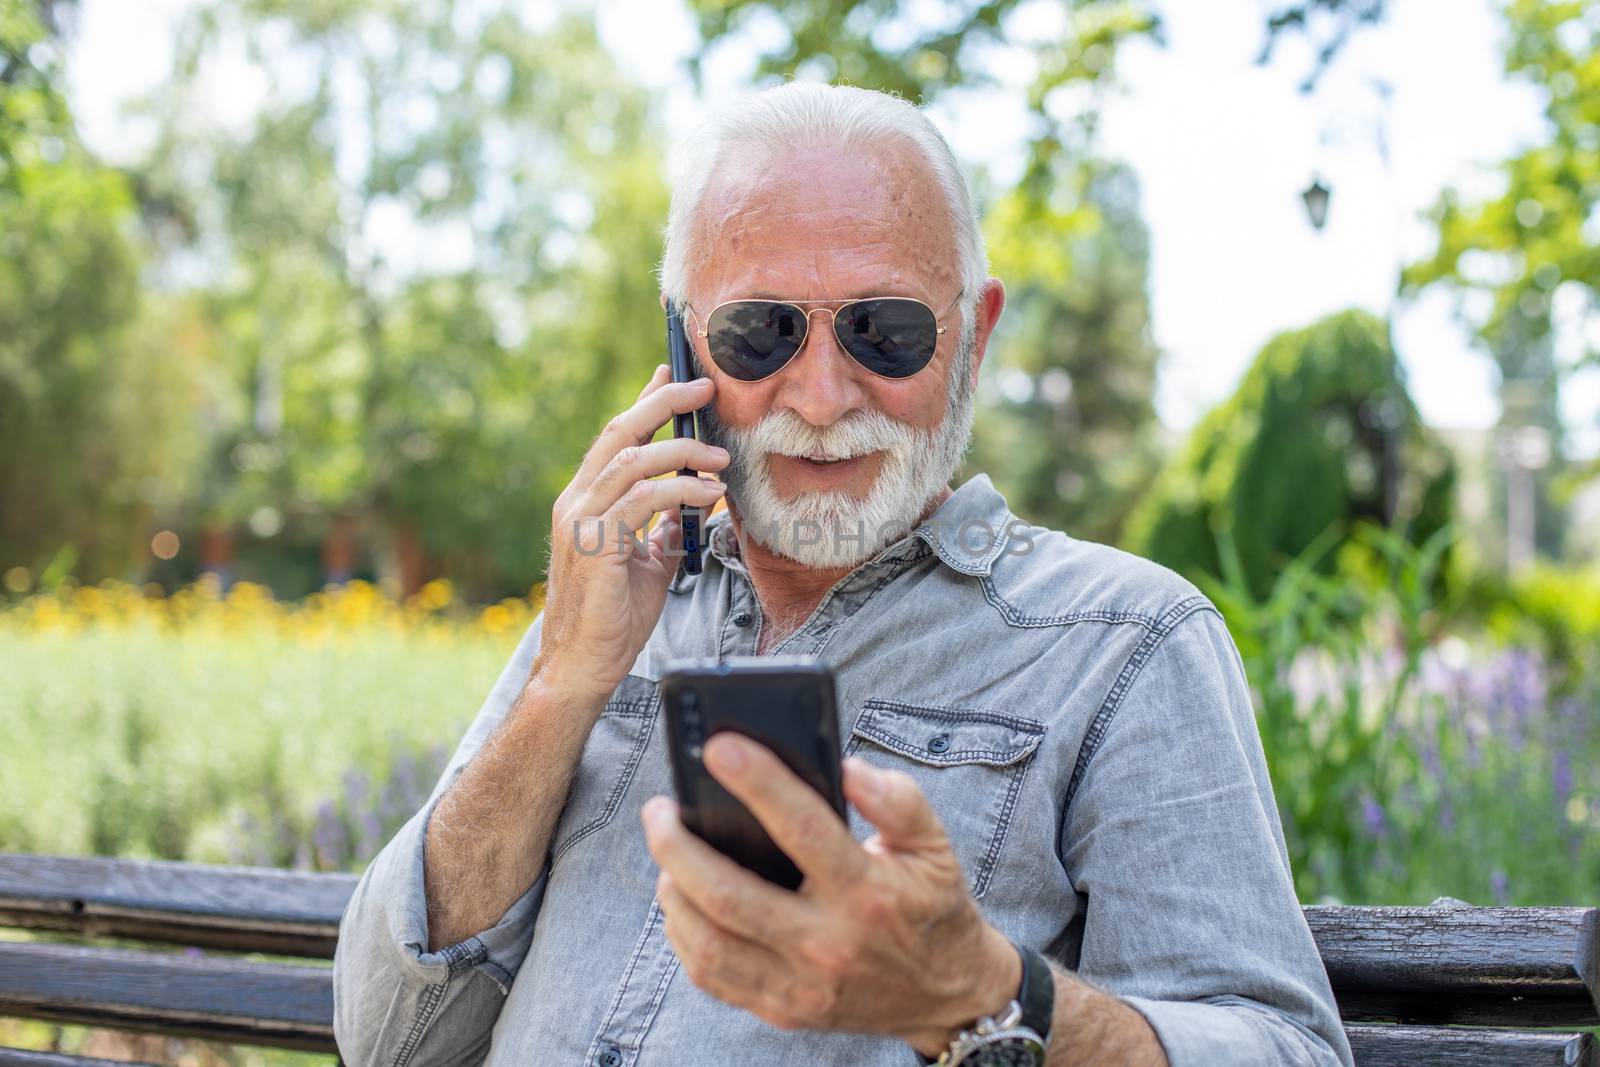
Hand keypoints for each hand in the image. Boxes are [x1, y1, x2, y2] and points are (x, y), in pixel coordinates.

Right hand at [535, 364, 727, 703]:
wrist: (582, 667)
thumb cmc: (611, 619)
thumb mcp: (647, 562)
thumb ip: (662, 527)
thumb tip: (691, 499)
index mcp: (585, 501)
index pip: (615, 436)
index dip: (645, 401)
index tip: (674, 373)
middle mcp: (576, 501)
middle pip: (620, 431)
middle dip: (664, 402)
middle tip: (705, 388)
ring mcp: (580, 520)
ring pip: (632, 460)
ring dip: (683, 451)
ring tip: (721, 457)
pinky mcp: (594, 544)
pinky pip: (642, 500)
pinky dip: (679, 490)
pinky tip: (705, 493)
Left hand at [641, 734, 1020, 1054]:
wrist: (946, 995)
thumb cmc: (932, 906)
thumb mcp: (934, 845)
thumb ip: (897, 800)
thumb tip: (845, 767)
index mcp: (868, 894)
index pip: (804, 830)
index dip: (759, 783)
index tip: (718, 746)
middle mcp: (829, 944)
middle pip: (731, 896)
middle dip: (679, 847)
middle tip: (659, 808)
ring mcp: (801, 986)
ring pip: (710, 943)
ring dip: (672, 891)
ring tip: (666, 850)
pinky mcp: (782, 1010)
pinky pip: (713, 977)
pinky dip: (683, 935)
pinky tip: (679, 898)